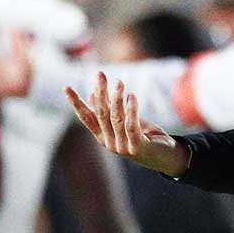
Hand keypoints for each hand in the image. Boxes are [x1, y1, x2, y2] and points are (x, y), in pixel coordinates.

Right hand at [66, 72, 189, 176]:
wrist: (167, 157)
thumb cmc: (145, 136)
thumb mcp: (125, 122)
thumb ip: (110, 111)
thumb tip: (93, 94)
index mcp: (103, 136)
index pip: (86, 117)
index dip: (76, 103)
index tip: (66, 87)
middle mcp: (109, 143)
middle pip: (101, 114)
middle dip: (100, 92)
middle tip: (100, 74)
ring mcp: (122, 147)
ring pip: (116, 118)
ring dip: (117, 98)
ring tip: (119, 82)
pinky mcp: (137, 147)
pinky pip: (132, 126)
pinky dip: (131, 110)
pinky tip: (132, 96)